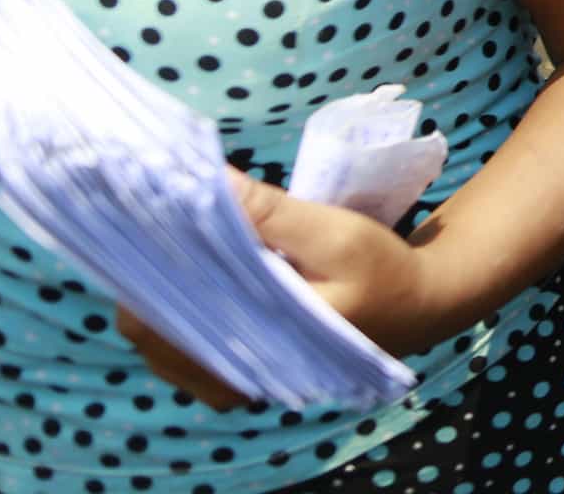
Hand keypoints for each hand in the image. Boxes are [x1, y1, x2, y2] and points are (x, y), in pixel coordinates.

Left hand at [120, 171, 447, 407]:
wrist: (418, 305)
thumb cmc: (380, 269)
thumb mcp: (336, 233)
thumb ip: (271, 213)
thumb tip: (209, 180)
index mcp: (257, 352)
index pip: (164, 323)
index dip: (146, 271)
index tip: (145, 220)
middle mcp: (235, 380)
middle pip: (151, 332)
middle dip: (148, 276)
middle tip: (159, 220)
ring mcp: (233, 383)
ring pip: (158, 341)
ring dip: (159, 292)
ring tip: (175, 241)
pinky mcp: (239, 374)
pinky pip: (179, 346)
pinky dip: (175, 309)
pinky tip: (193, 272)